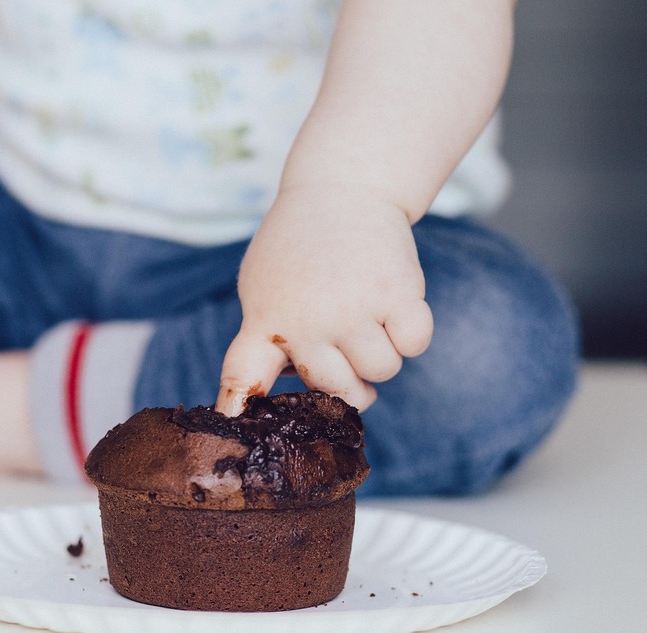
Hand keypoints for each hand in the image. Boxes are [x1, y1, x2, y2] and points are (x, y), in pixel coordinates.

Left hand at [216, 185, 432, 414]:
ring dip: (383, 351)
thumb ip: (266, 338)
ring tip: (367, 313)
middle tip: (348, 344)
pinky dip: (411, 330)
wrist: (341, 191)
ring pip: (382, 371)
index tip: (231, 427)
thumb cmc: (298, 248)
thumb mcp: (261, 286)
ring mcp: (353, 308)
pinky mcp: (397, 292)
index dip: (237, 407)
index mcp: (265, 321)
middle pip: (339, 390)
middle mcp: (306, 321)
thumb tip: (284, 389)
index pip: (243, 373)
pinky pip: (415, 345)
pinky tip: (393, 302)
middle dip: (351, 379)